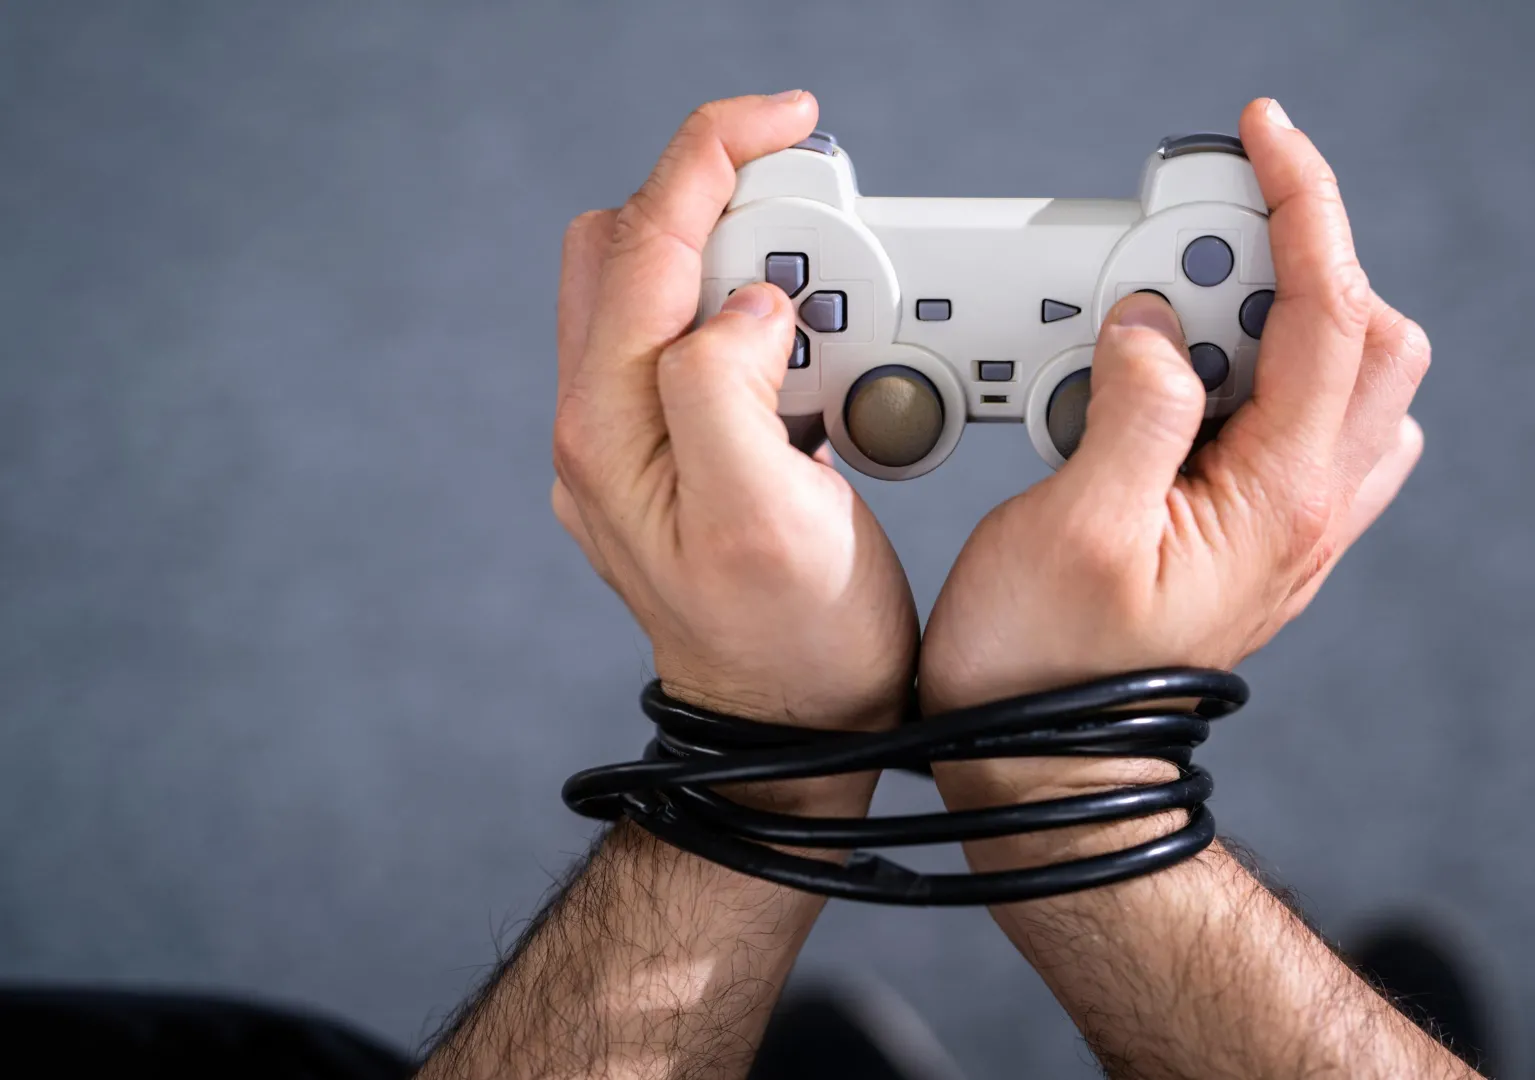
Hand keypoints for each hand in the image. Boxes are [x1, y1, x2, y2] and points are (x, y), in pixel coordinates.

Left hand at [550, 92, 917, 775]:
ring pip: (668, 291)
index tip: (787, 121)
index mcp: (611, 423)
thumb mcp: (766, 520)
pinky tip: (820, 378)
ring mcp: (636, 441)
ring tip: (835, 331)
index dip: (712, 155)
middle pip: (637, 245)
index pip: (643, 236)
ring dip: (753, 275)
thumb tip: (746, 306)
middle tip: (826, 251)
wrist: (792, 735)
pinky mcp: (677, 456)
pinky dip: (764, 334)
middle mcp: (603, 422)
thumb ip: (731, 389)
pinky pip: (704, 350)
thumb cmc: (792, 643)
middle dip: (730, 213)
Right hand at [920, 97, 1429, 811]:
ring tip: (1169, 325)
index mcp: (1281, 496)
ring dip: (1275, 323)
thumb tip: (1158, 327)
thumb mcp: (1075, 529)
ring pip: (1342, 383)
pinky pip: (1294, 428)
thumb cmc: (1046, 675)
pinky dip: (1252, 378)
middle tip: (1181, 257)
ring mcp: (1289, 528)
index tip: (1264, 140)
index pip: (1331, 312)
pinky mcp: (1253, 539)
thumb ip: (1135, 407)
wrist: (1048, 782)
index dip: (1303, 207)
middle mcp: (1309, 510)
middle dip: (1293, 263)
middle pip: (1368, 337)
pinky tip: (1177, 389)